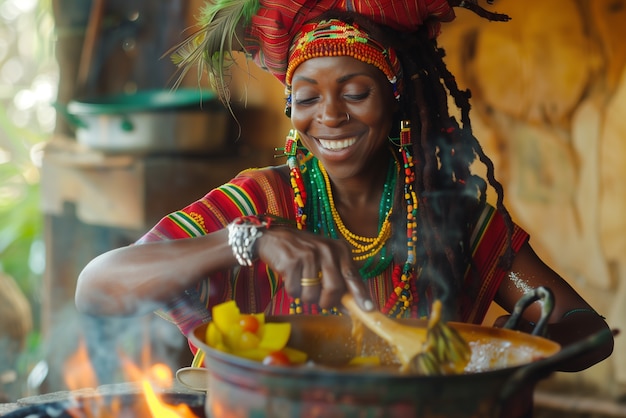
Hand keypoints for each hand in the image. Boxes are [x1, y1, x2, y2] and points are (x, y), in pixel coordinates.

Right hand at [256, 226, 373, 310]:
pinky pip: (295, 291)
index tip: (368, 309)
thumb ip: (339, 280)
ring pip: (312, 294)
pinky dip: (292, 291)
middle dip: (328, 302)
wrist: (273, 238)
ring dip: (306, 297)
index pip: (352, 275)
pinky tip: (290, 278)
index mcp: (339, 249)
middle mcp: (326, 250)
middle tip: (322, 302)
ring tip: (302, 283)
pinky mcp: (290, 262)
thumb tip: (350, 307)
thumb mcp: (326, 259)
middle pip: (334, 288)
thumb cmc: (304, 252)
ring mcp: (308, 255)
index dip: (360, 294)